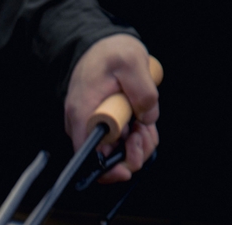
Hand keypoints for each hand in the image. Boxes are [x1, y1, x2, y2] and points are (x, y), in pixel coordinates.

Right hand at [64, 34, 159, 182]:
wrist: (102, 48)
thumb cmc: (110, 54)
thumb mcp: (131, 62)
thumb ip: (143, 91)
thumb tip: (148, 119)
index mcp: (84, 116)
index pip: (89, 159)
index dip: (111, 169)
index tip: (133, 151)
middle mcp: (87, 129)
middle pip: (110, 163)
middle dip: (135, 152)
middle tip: (143, 128)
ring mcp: (99, 132)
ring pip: (122, 156)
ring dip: (142, 144)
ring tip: (145, 118)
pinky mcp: (111, 130)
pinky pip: (127, 145)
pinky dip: (142, 137)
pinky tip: (144, 120)